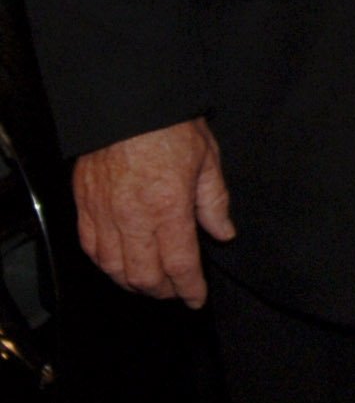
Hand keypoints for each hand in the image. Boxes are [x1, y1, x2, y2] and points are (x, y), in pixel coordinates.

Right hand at [72, 118, 233, 307]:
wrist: (128, 103)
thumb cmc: (171, 126)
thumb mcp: (208, 160)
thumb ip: (215, 203)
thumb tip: (223, 233)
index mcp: (169, 207)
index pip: (180, 264)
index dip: (189, 288)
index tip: (196, 299)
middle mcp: (133, 217)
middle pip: (144, 275)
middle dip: (162, 291)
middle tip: (176, 291)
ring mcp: (104, 214)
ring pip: (113, 268)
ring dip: (133, 283)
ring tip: (150, 283)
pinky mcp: (84, 206)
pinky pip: (90, 248)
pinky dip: (105, 265)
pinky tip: (117, 266)